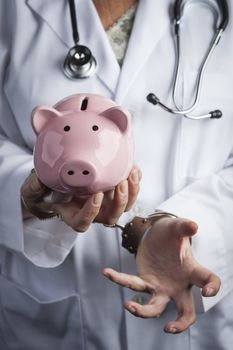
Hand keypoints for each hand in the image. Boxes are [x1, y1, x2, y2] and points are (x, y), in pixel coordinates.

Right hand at [21, 166, 140, 230]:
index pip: (84, 222)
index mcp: (73, 215)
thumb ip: (36, 187)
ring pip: (124, 205)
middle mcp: (92, 212)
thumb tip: (42, 180)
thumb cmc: (45, 188)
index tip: (96, 194)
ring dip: (131, 191)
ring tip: (130, 173)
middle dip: (119, 202)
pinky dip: (134, 179)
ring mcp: (105, 203)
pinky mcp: (114, 190)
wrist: (57, 178)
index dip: (92, 211)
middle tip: (119, 183)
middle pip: (110, 216)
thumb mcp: (35, 188)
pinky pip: (129, 189)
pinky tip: (132, 166)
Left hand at [103, 217, 220, 333]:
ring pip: (155, 306)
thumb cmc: (171, 233)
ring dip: (142, 311)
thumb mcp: (177, 227)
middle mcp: (178, 285)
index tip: (207, 292)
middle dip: (180, 324)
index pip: (208, 280)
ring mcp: (161, 287)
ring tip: (128, 306)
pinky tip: (107, 272)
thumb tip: (193, 226)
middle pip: (185, 311)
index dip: (212, 288)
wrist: (156, 234)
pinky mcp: (145, 282)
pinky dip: (119, 279)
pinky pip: (132, 284)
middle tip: (168, 328)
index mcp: (192, 271)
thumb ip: (184, 226)